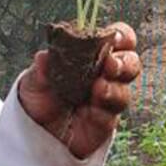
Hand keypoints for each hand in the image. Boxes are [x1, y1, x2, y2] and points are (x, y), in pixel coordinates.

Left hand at [16, 22, 141, 158]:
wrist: (35, 130)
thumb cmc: (39, 95)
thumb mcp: (34, 78)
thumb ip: (41, 68)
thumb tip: (43, 56)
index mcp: (94, 54)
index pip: (119, 38)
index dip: (122, 35)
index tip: (114, 37)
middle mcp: (106, 75)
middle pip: (131, 63)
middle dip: (125, 62)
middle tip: (110, 64)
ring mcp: (107, 99)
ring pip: (124, 91)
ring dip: (114, 88)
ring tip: (99, 87)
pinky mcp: (104, 123)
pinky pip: (111, 117)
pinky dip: (104, 111)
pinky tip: (93, 109)